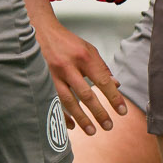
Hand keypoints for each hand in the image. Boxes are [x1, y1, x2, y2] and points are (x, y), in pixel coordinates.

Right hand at [31, 5, 126, 134]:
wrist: (40, 31)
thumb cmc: (66, 42)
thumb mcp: (88, 49)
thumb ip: (102, 68)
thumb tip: (116, 85)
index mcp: (83, 57)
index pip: (103, 81)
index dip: (114, 97)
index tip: (122, 111)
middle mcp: (68, 66)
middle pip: (86, 94)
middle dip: (99, 112)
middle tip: (109, 126)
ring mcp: (52, 75)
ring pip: (68, 102)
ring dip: (81, 119)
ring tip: (92, 131)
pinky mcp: (41, 81)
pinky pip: (52, 102)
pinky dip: (62, 115)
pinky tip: (72, 126)